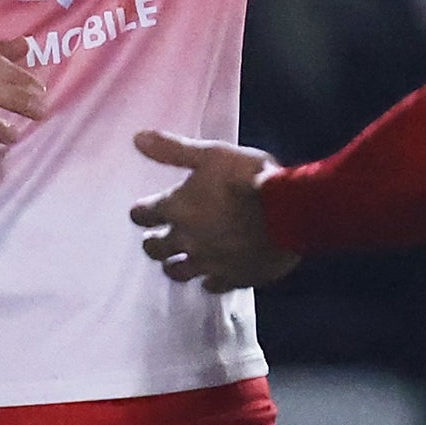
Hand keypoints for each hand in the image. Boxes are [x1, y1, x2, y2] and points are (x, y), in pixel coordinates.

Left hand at [129, 130, 300, 291]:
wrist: (288, 211)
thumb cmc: (248, 177)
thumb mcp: (210, 154)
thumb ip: (172, 150)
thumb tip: (137, 138)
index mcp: (176, 209)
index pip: (142, 215)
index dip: (141, 211)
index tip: (143, 210)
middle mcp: (186, 240)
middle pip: (154, 248)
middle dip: (152, 242)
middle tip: (155, 238)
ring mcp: (209, 263)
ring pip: (178, 272)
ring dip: (173, 265)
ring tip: (175, 261)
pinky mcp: (233, 278)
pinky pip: (212, 286)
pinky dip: (209, 280)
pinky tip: (211, 276)